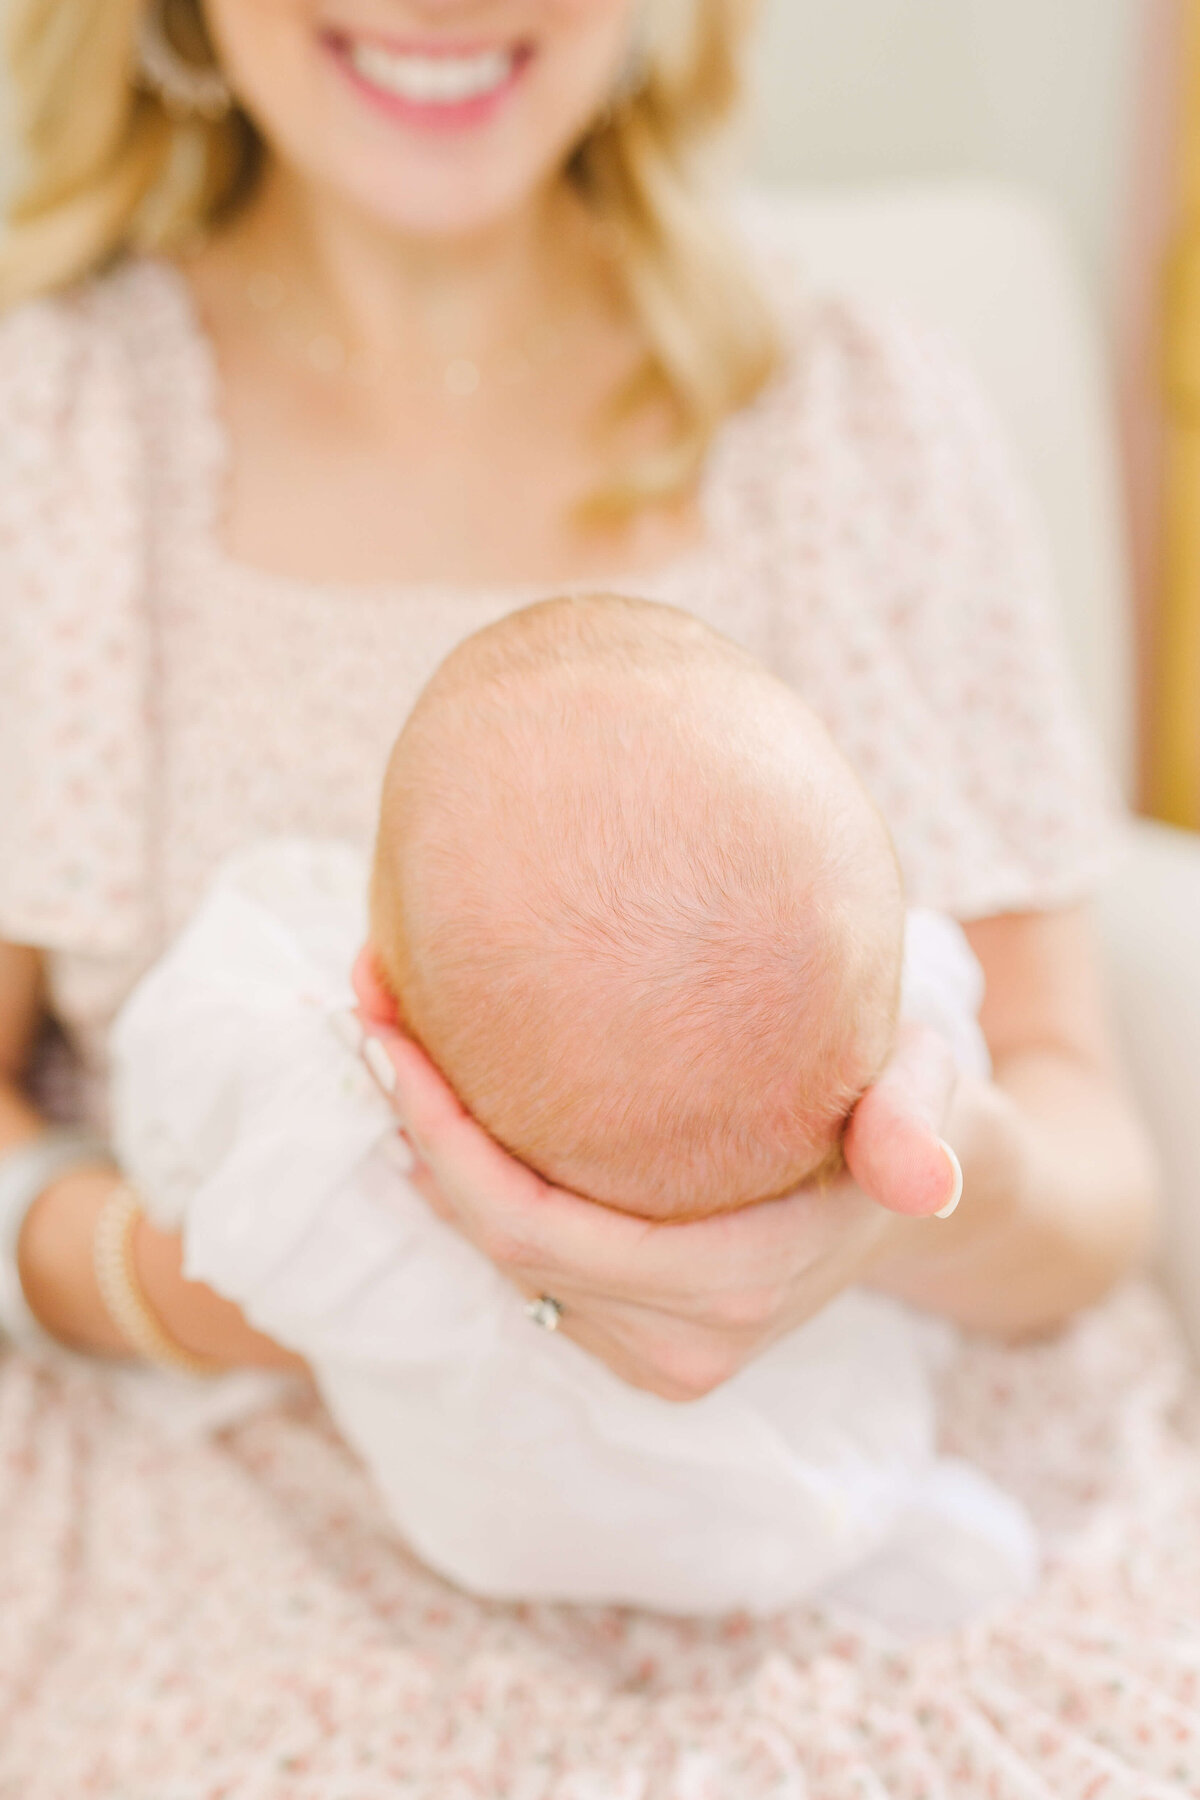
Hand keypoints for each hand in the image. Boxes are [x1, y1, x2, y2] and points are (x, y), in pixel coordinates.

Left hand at [358, 1021, 964, 1401]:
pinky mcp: (626, 1337)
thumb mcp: (925, 1092)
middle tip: (368, 998)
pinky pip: (518, 1265)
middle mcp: (680, 1346)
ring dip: (425, 1150)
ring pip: (495, 1262)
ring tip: (384, 1023)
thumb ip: (918, 1125)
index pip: (537, 1230)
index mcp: (733, 1289)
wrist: (906, 1192)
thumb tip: (923, 1174)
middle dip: (414, 1126)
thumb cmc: (902, 1109)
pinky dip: (464, 1183)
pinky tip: (433, 1091)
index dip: (444, 1141)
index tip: (390, 1034)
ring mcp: (649, 1354)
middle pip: (496, 1246)